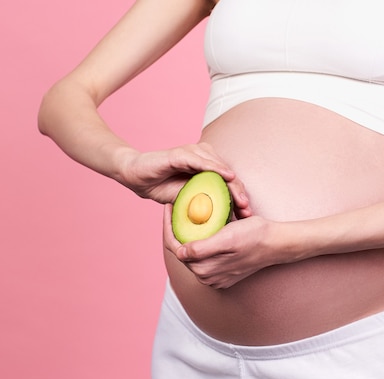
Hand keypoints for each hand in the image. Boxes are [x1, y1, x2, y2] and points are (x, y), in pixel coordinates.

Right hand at [120, 143, 251, 216]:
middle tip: (247, 209)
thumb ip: (203, 202)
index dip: (238, 197)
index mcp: (206, 169)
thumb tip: (222, 219)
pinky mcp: (181, 154)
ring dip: (231, 182)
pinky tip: (227, 176)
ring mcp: (193, 154)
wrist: (136, 177)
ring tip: (240, 198)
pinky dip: (215, 168)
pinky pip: (202, 161)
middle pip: (227, 174)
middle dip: (239, 192)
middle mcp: (203, 158)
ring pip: (219, 167)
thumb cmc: (161, 187)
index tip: (247, 213)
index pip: (227, 182)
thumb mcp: (186, 199)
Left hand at [163, 204, 284, 288]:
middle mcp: (207, 277)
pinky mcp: (223, 273)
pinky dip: (201, 242)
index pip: (176, 247)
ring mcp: (215, 277)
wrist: (276, 243)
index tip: (169, 206)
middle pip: (182, 251)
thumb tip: (181, 252)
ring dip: (189, 236)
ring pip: (193, 254)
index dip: (169, 226)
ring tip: (188, 216)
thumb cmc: (255, 236)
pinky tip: (203, 229)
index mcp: (205, 269)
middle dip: (178, 230)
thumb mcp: (227, 238)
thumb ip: (202, 249)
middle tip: (177, 208)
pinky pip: (204, 257)